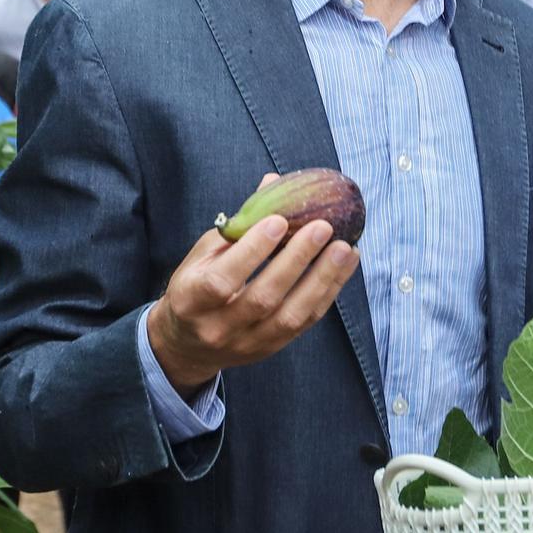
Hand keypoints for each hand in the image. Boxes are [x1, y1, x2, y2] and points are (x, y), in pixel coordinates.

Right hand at [147, 202, 360, 395]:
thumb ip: (238, 226)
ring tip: (345, 248)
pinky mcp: (271, 349)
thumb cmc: (195, 287)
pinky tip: (344, 267)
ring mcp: (246, 344)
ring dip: (322, 280)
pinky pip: (305, 323)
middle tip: (323, 227)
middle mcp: (217, 327)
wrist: (188, 345)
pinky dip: (327, 293)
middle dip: (296, 261)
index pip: (221, 279)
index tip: (280, 220)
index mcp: (191, 300)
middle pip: (262, 298)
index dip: (252, 250)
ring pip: (289, 317)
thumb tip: (273, 183)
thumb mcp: (203, 255)